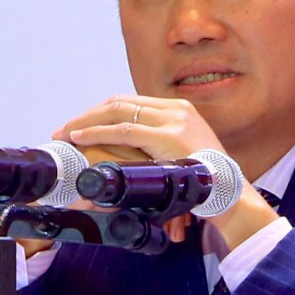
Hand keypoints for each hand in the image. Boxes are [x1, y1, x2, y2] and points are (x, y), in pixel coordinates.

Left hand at [52, 97, 227, 244]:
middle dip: (88, 116)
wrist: (229, 192)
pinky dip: (97, 133)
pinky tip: (79, 139)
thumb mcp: (181, 156)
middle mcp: (175, 109)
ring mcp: (173, 120)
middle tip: (65, 130)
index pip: (131, 102)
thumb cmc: (204, 182)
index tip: (80, 125)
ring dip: (85, 122)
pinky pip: (124, 130)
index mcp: (179, 110)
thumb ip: (159, 149)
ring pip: (117, 112)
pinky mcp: (168, 136)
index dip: (101, 113)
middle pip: (120, 103)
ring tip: (65, 134)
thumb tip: (131, 159)